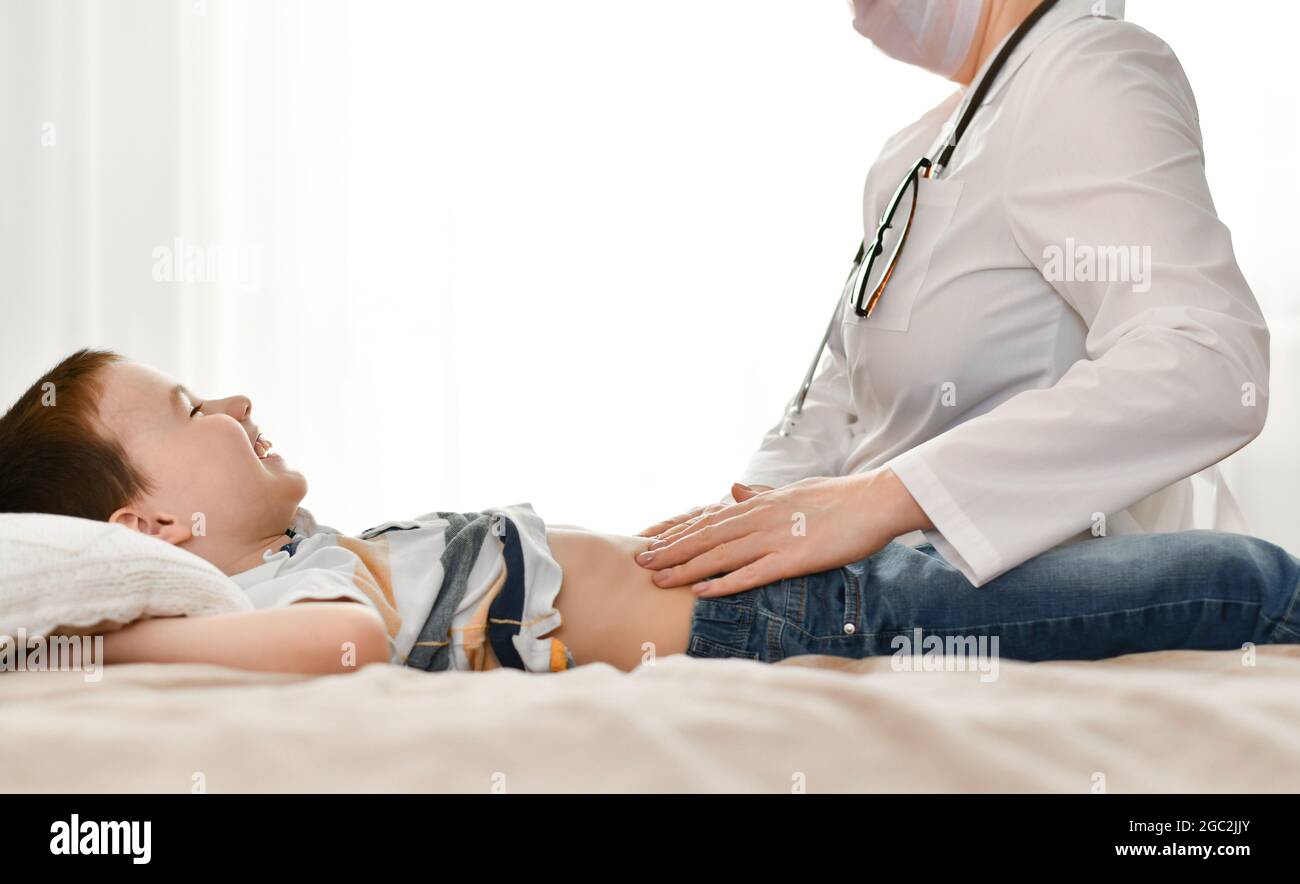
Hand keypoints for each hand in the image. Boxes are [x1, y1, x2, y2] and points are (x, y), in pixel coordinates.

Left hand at [633, 469, 930, 597]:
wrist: (875, 501)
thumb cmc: (838, 500)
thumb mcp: (793, 491)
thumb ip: (762, 495)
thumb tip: (734, 488)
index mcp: (760, 504)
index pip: (709, 520)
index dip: (677, 533)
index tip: (652, 543)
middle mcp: (760, 518)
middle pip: (705, 536)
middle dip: (670, 551)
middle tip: (640, 562)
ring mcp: (775, 538)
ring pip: (720, 555)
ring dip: (686, 568)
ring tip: (658, 579)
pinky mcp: (793, 558)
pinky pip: (752, 573)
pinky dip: (724, 582)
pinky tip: (702, 591)